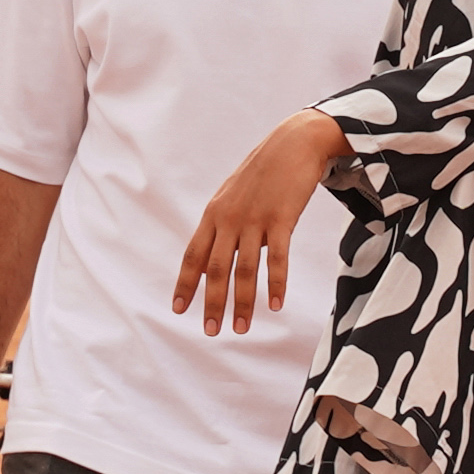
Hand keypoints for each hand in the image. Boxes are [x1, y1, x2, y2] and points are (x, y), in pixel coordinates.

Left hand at [171, 114, 345, 338]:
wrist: (293, 142)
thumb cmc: (264, 172)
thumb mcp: (234, 195)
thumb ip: (225, 223)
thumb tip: (221, 254)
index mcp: (214, 214)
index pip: (193, 255)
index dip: (185, 284)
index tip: (179, 309)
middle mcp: (229, 218)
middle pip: (215, 268)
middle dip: (212, 303)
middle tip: (211, 331)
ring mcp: (255, 218)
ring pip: (245, 269)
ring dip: (243, 302)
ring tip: (241, 328)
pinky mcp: (282, 217)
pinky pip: (277, 257)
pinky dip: (276, 283)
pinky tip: (276, 304)